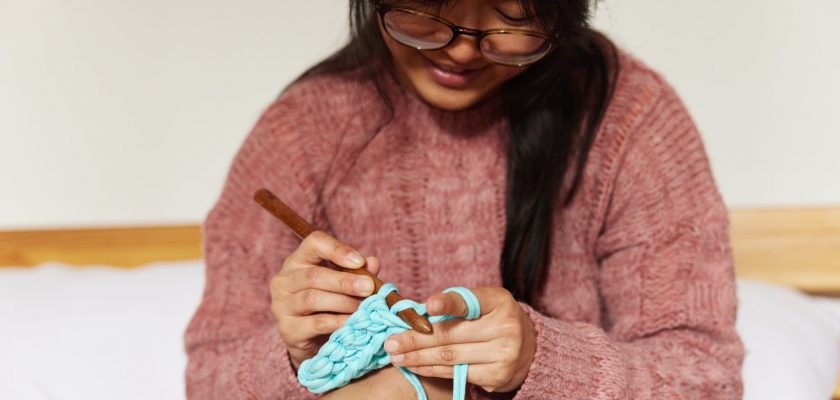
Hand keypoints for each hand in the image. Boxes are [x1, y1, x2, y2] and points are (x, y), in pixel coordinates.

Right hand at [269, 231, 379, 369]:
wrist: (313, 342)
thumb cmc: (329, 305)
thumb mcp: (343, 285)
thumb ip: (358, 273)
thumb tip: (373, 263)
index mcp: (298, 261)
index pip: (313, 243)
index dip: (337, 250)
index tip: (359, 262)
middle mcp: (284, 281)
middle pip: (314, 275)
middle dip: (345, 281)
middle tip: (369, 288)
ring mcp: (282, 306)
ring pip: (312, 299)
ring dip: (342, 302)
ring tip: (362, 307)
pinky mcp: (288, 330)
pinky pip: (316, 323)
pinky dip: (338, 322)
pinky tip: (352, 322)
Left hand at [384, 287, 535, 392]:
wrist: (531, 348)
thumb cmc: (496, 319)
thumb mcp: (484, 303)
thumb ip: (456, 306)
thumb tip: (415, 315)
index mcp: (499, 302)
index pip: (469, 302)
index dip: (448, 304)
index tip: (428, 306)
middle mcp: (505, 328)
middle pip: (451, 335)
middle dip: (416, 339)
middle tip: (391, 341)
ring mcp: (503, 355)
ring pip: (450, 357)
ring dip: (418, 357)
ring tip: (396, 355)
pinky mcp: (497, 376)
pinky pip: (456, 373)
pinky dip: (431, 369)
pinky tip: (415, 365)